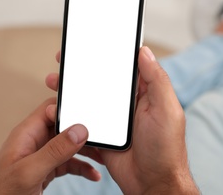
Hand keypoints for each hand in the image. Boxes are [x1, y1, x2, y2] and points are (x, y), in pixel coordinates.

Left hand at [0, 98, 102, 194]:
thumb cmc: (1, 193)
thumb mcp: (30, 171)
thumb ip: (54, 150)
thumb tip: (79, 130)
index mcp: (27, 133)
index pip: (51, 108)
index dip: (70, 107)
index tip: (91, 114)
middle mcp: (35, 141)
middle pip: (64, 126)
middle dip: (84, 131)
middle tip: (103, 138)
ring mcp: (41, 155)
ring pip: (69, 145)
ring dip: (86, 151)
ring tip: (103, 158)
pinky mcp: (45, 169)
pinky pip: (67, 163)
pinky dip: (81, 167)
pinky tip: (93, 174)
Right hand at [46, 47, 198, 193]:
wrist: (152, 183)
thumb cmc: (166, 149)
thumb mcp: (166, 110)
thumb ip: (156, 80)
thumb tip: (144, 52)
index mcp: (144, 93)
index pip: (124, 67)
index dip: (108, 54)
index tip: (92, 43)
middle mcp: (127, 103)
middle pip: (101, 80)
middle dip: (83, 69)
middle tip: (66, 59)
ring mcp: (113, 119)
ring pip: (90, 97)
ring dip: (73, 89)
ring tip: (56, 81)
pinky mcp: (102, 133)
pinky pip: (84, 118)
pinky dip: (71, 111)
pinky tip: (59, 106)